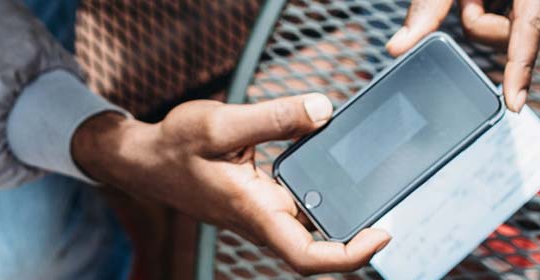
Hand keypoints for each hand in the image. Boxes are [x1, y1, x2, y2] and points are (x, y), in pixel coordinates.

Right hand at [73, 94, 391, 273]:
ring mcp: (263, 213)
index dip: (350, 255)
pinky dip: (324, 192)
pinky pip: (302, 204)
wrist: (144, 159)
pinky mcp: (262, 200)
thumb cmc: (174, 147)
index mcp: (255, 212)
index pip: (308, 256)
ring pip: (314, 226)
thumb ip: (275, 117)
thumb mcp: (220, 123)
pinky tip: (340, 167)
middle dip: (359, 232)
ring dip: (345, 214)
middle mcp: (263, 220)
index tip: (382, 234)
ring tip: (378, 187)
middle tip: (395, 201)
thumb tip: (323, 110)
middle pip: (320, 245)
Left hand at [386, 0, 539, 111]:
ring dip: (493, 12)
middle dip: (479, 16)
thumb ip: (428, 7)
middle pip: (504, 38)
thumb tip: (397, 49)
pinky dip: (506, 14)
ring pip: (512, 38)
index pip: (527, 31)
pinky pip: (523, 32)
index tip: (514, 104)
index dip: (518, 70)